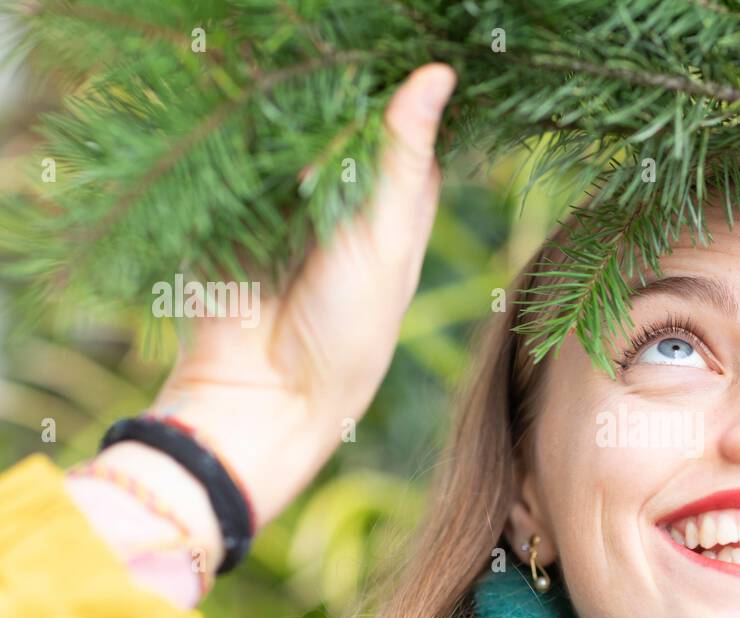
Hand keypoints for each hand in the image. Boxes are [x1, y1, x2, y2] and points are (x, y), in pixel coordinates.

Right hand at [97, 63, 456, 566]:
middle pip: (347, 121)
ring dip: (287, 97)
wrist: (261, 393)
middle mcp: (347, 198)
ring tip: (291, 53)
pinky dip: (239, 124)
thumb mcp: (383, 238)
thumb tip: (438, 73)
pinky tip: (241, 85)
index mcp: (398, 207)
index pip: (408, 127)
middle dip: (339, 85)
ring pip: (292, 128)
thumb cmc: (348, 328)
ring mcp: (288, 201)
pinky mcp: (235, 206)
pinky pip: (239, 150)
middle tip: (333, 34)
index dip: (403, 85)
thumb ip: (400, 157)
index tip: (398, 34)